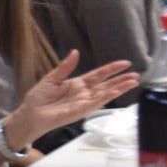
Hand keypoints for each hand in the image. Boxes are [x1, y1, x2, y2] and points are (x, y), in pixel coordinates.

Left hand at [7, 49, 138, 148]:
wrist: (30, 115)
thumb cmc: (38, 99)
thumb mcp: (52, 78)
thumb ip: (65, 67)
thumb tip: (75, 52)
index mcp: (77, 84)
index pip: (98, 75)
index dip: (111, 69)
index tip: (125, 63)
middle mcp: (83, 94)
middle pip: (106, 84)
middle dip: (121, 80)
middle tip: (136, 75)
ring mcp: (83, 103)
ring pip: (105, 94)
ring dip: (119, 88)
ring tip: (134, 82)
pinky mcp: (79, 111)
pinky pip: (95, 103)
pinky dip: (105, 97)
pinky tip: (115, 91)